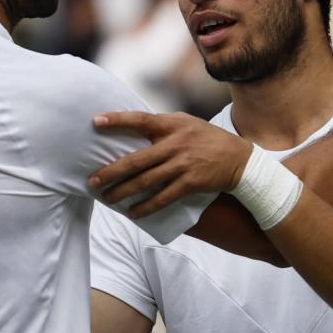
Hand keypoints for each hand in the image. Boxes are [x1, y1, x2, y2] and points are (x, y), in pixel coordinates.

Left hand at [88, 111, 252, 217]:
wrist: (240, 159)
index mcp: (172, 124)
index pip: (140, 119)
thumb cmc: (207, 139)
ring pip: (146, 181)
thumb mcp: (187, 123)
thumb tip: (133, 129)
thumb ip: (162, 126)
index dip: (118, 120)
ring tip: (107, 199)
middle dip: (111, 172)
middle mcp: (176, 143)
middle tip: (92, 181)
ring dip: (124, 192)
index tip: (95, 121)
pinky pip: (163, 198)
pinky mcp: (191, 183)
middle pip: (136, 159)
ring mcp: (183, 164)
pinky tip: (133, 213)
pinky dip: (146, 207)